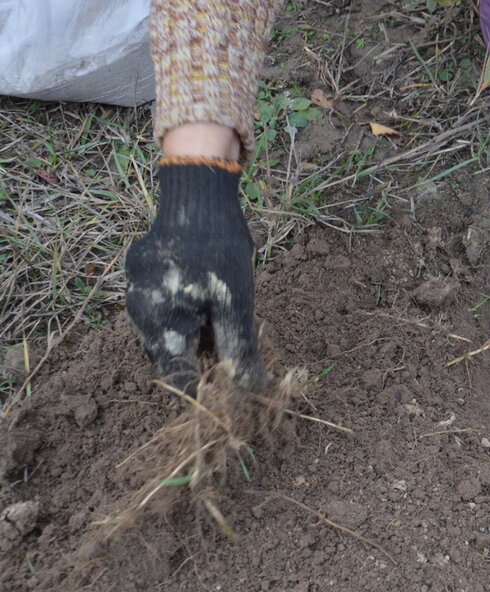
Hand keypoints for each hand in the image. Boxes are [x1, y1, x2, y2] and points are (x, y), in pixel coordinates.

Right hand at [124, 158, 265, 393]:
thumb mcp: (236, 303)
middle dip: (203, 363)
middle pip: (170, 357)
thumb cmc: (218, 250)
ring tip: (224, 324)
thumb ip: (238, 349)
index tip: (231, 392)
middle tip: (235, 357)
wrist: (197, 197)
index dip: (205, 390)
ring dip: (195, 340)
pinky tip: (209, 306)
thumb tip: (252, 387)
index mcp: (157, 322)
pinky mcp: (140, 280)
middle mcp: (138, 312)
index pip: (177, 378)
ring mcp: (135, 294)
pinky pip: (163, 312)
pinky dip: (187, 318)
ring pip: (167, 335)